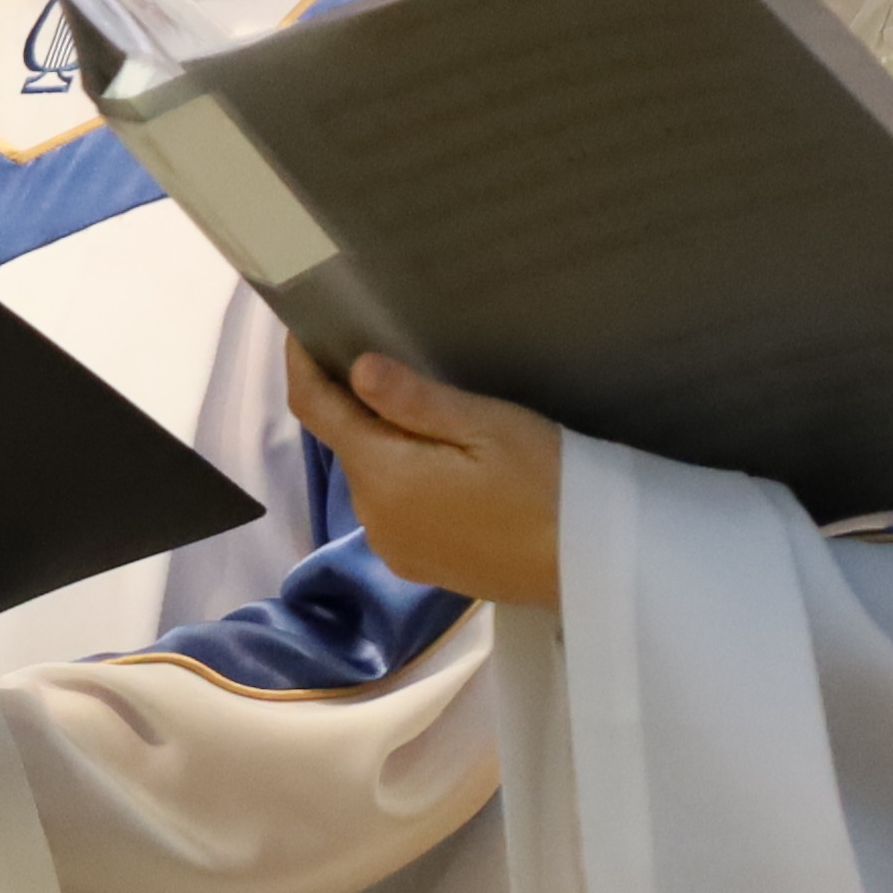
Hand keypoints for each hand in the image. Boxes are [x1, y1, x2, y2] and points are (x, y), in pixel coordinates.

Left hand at [296, 342, 564, 607]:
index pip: (315, 409)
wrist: (590, 566)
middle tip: (383, 353)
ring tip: (423, 409)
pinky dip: (400, 476)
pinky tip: (440, 463)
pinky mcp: (419, 564)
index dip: (302, 364)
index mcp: (382, 475)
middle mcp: (373, 516)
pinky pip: (392, 506)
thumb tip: (357, 368)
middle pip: (345, 441)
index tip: (304, 326)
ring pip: (369, 474)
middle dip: (353, 401)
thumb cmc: (547, 485)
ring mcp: (394, 546)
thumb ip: (415, 401)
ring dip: (382, 441)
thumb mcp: (487, 426)